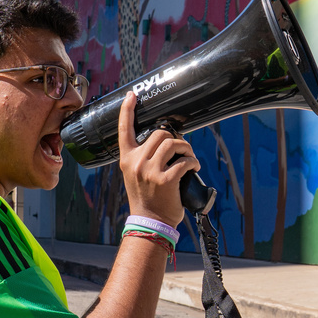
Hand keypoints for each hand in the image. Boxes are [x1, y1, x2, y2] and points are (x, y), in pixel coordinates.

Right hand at [117, 92, 199, 227]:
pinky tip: (194, 168)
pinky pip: (184, 161)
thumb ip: (143, 158)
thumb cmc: (146, 198)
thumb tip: (165, 141)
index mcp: (127, 159)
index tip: (132, 95)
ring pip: (173, 144)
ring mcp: (150, 171)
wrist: (150, 222)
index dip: (127, 110)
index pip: (124, 130)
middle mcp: (136, 162)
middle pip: (159, 134)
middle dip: (175, 139)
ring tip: (189, 158)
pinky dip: (193, 162)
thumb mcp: (135, 175)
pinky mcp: (166, 179)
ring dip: (186, 149)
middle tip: (182, 150)